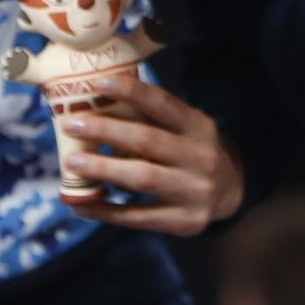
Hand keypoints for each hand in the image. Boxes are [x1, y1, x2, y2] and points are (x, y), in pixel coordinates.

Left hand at [61, 81, 244, 234]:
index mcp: (198, 127)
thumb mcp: (188, 128)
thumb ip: (154, 117)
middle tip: (71, 124)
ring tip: (72, 162)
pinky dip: (107, 211)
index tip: (99, 83)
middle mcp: (199, 157)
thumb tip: (99, 99)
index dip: (132, 92)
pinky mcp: (184, 221)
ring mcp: (193, 191)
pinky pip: (139, 217)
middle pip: (148, 140)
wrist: (233, 192)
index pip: (163, 105)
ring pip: (142, 178)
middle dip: (107, 131)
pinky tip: (81, 205)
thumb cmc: (194, 152)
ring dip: (104, 169)